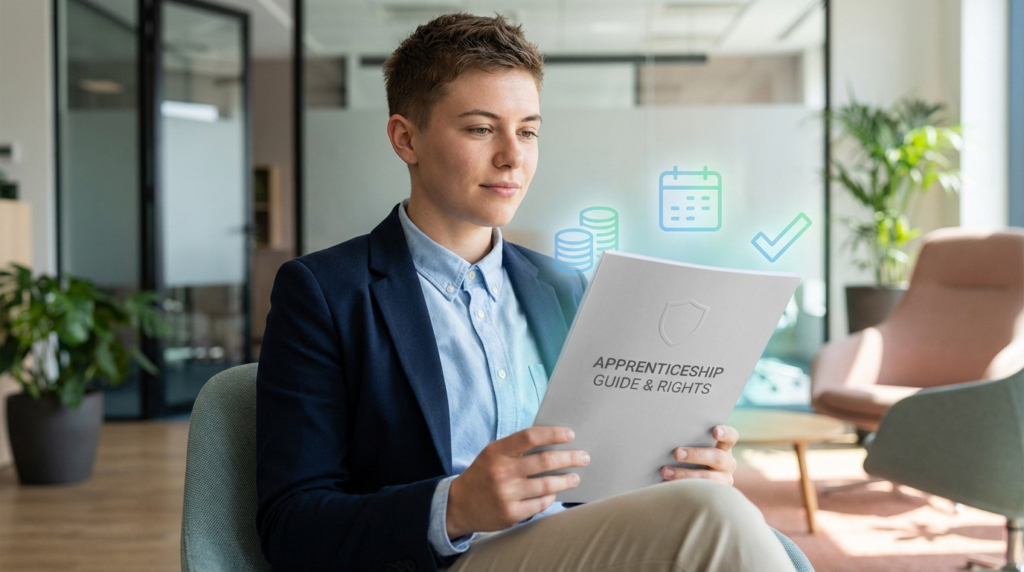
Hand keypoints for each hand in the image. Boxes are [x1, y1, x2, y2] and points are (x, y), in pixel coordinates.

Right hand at [446, 426, 588, 537]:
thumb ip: (516, 447)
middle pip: (544, 461)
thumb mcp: (492, 454)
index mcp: (496, 451)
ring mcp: (506, 494)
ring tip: (575, 477)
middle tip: (584, 457)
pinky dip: (551, 497)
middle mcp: (501, 471)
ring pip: (547, 485)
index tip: (570, 435)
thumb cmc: (483, 474)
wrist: (458, 505)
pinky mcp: (510, 514)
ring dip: (566, 480)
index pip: (530, 436)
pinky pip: (540, 503)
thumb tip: (553, 442)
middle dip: (570, 458)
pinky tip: (554, 493)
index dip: (553, 434)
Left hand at [661, 425, 738, 485]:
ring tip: (665, 472)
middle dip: (695, 455)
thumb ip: (691, 440)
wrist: (698, 481)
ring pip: (707, 478)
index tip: (714, 431)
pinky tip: (667, 484)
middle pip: (717, 457)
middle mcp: (727, 464)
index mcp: (725, 447)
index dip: (725, 433)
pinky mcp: (713, 494)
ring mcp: (723, 480)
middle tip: (677, 453)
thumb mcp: (698, 448)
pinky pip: (699, 492)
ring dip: (684, 474)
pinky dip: (682, 487)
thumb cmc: (693, 456)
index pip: (731, 437)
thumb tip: (670, 433)